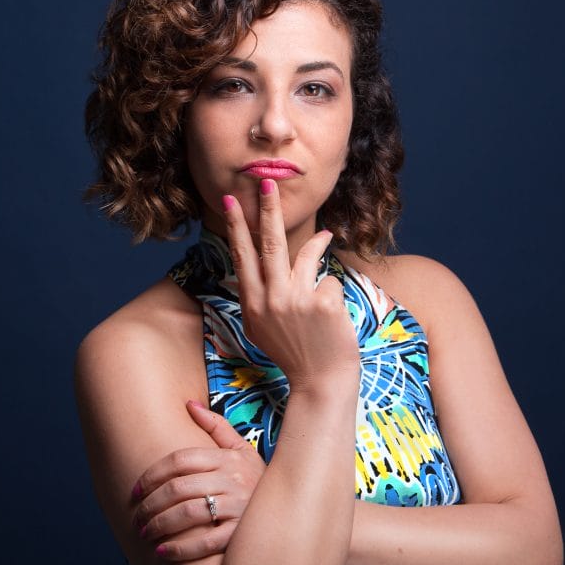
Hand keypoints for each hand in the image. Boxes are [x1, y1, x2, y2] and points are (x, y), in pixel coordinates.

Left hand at [132, 399, 264, 560]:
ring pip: (188, 513)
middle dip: (150, 504)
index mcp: (228, 458)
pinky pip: (206, 542)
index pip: (180, 460)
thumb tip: (188, 404)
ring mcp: (239, 508)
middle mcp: (233, 480)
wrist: (292, 511)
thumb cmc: (257, 480)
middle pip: (179, 487)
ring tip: (145, 533)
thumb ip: (216, 426)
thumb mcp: (242, 450)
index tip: (135, 491)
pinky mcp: (242, 535)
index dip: (152, 475)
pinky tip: (163, 553)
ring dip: (160, 525)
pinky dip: (181, 549)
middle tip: (136, 518)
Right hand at [223, 179, 359, 390]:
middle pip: (269, 245)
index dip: (237, 227)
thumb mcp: (263, 328)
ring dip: (316, 242)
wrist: (322, 382)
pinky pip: (329, 280)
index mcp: (252, 305)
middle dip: (268, 210)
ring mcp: (297, 302)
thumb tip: (261, 265)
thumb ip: (259, 297)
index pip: (242, 257)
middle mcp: (270, 301)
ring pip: (306, 255)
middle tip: (267, 182)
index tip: (232, 201)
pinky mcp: (322, 304)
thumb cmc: (294, 352)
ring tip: (325, 237)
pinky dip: (333, 292)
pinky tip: (333, 314)